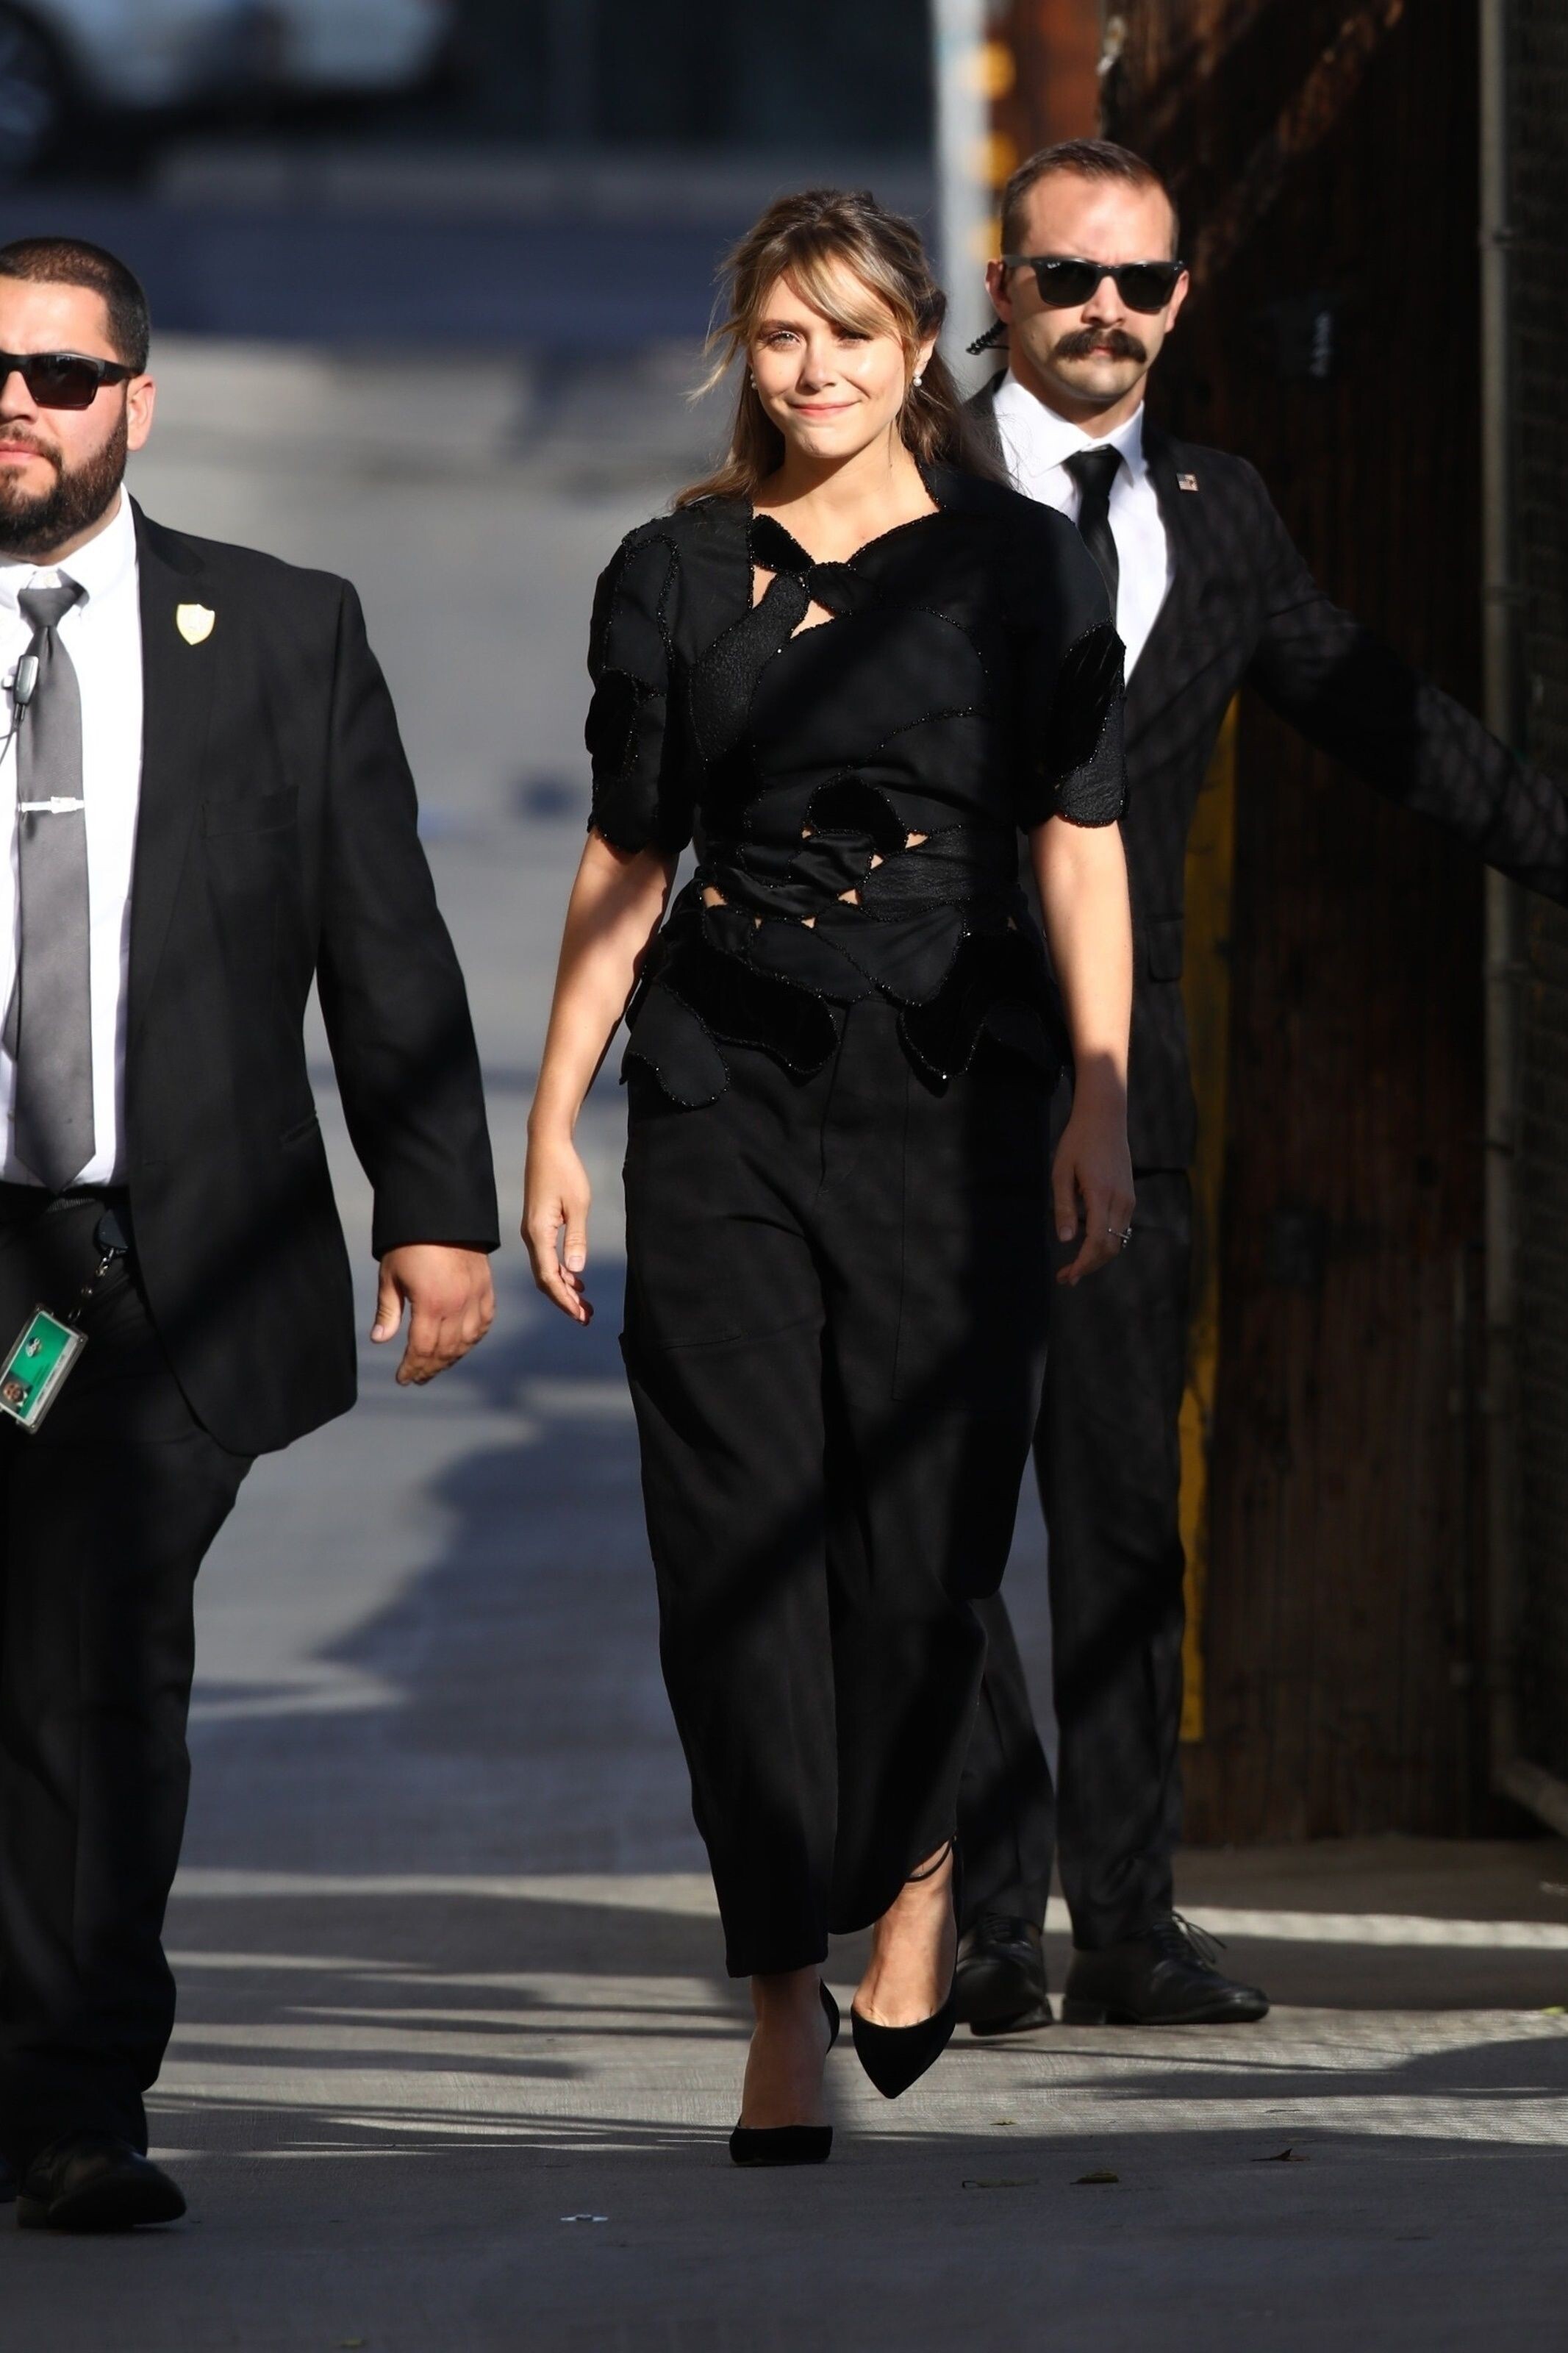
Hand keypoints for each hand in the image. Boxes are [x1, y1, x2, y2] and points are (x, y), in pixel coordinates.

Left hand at [371, 1245, 495, 1383]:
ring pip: (466, 1341)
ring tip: (436, 1366)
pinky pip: (483, 1323)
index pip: (423, 1349)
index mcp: (431, 1304)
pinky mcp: (486, 1288)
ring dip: (450, 1358)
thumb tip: (380, 1338)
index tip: (403, 1378)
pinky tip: (462, 1346)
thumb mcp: (391, 1276)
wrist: (442, 1214)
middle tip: (417, 1377)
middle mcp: (457, 1305)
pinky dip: (473, 1339)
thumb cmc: (410, 1243)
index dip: (412, 1367)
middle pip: (445, 1351)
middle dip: (429, 1368)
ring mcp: (475, 1297)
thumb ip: (388, 1310)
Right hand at [523, 1128, 592, 1323]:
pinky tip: (576, 1278)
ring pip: (546, 1269)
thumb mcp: (578, 1204)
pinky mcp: (538, 1224)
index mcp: (538, 1233)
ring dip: (564, 1287)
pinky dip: (561, 1271)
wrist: (547, 1144)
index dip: (564, 1299)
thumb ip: (577, 1238)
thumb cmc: (564, 1170)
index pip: (549, 1277)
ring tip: (584, 1303)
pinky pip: (547, 1256)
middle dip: (564, 1300)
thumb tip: (576, 1270)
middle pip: (545, 1279)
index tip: (580, 1315)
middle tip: (586, 1317)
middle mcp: (531, 1236)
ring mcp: (533, 1231)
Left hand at [1051, 1095, 1134, 1285]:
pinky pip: (1120, 1229)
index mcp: (1101, 1194)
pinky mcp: (1129, 1196)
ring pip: (1117, 1241)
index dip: (1083, 1263)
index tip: (1068, 1276)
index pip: (1096, 1241)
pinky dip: (1105, 1244)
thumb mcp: (1061, 1172)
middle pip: (1110, 1248)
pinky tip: (1087, 1247)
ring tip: (1073, 1267)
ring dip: (1097, 1258)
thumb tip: (1066, 1240)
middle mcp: (1120, 1200)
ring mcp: (1128, 1198)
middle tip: (1064, 1277)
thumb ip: (1063, 1207)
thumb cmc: (1077, 1142)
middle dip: (1088, 1266)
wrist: (1105, 1118)